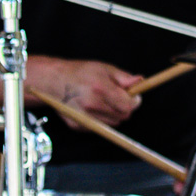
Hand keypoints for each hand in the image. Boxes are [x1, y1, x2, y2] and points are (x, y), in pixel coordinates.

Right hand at [28, 57, 142, 127]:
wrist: (55, 81)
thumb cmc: (81, 72)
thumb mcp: (105, 68)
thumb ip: (124, 77)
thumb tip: (140, 82)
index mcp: (100, 88)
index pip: (127, 105)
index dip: (134, 101)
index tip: (134, 96)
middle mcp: (92, 105)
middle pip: (122, 116)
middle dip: (125, 107)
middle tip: (119, 97)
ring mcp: (84, 117)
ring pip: (113, 123)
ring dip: (114, 113)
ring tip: (105, 100)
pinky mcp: (78, 126)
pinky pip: (101, 127)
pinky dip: (103, 119)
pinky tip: (95, 107)